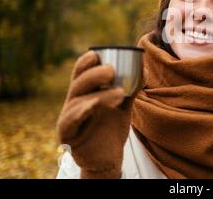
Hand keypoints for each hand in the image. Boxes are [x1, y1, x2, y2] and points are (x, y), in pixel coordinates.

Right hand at [56, 51, 133, 177]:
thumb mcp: (122, 105)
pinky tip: (92, 105)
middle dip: (94, 74)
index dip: (86, 61)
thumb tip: (144, 69)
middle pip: (79, 83)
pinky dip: (81, 111)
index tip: (98, 54)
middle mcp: (74, 102)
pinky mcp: (67, 134)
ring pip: (79, 101)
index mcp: (85, 91)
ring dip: (99, 94)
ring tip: (119, 92)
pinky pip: (71, 121)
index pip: (81, 72)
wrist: (108, 157)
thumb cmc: (112, 128)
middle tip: (111, 70)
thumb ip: (131, 88)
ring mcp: (69, 117)